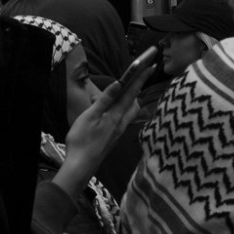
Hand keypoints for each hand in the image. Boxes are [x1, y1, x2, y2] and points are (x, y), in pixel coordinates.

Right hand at [61, 64, 151, 183]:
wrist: (81, 167)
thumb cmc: (82, 140)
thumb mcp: (90, 116)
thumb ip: (105, 99)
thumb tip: (118, 83)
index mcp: (116, 115)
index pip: (132, 92)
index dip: (141, 78)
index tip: (152, 66)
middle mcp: (121, 123)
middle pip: (134, 103)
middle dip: (138, 89)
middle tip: (140, 76)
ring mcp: (118, 132)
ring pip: (129, 112)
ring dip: (130, 100)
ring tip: (127, 91)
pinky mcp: (113, 138)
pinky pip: (122, 119)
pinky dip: (122, 109)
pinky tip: (112, 111)